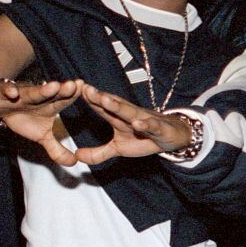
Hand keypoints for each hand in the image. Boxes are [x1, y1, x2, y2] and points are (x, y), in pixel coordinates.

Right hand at [0, 79, 84, 165]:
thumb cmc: (25, 118)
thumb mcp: (42, 136)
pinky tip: (14, 93)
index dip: (74, 95)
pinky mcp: (3, 94)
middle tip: (74, 85)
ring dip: (42, 89)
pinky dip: (9, 91)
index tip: (85, 88)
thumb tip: (74, 163)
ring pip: (33, 92)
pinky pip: (6, 92)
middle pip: (52, 93)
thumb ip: (57, 149)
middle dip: (63, 89)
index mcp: (50, 105)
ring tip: (54, 86)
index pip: (64, 99)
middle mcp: (39, 97)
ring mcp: (21, 94)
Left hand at [74, 85, 193, 164]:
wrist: (172, 137)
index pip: (101, 107)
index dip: (89, 100)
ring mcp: (145, 120)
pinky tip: (138, 124)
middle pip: (113, 105)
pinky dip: (145, 125)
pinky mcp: (159, 129)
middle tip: (86, 90)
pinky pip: (151, 126)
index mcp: (118, 118)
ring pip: (130, 112)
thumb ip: (98, 153)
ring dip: (118, 106)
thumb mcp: (118, 149)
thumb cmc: (144, 139)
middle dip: (100, 97)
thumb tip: (77, 156)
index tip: (73, 91)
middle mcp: (130, 115)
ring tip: (106, 100)